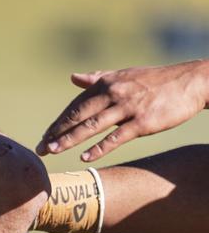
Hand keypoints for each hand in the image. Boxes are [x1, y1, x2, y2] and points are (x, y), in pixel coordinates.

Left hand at [36, 61, 208, 161]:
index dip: (58, 122)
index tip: (43, 137)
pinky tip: (85, 157)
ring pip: (92, 125)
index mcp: (107, 83)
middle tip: (40, 148)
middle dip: (57, 132)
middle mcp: (114, 93)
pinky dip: (100, 147)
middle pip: (78, 115)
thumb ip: (97, 78)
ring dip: (70, 139)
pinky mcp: (142, 121)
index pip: (76, 105)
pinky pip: (116, 137)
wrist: (192, 81)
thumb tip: (74, 78)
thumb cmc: (156, 81)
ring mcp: (128, 107)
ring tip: (53, 151)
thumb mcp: (124, 75)